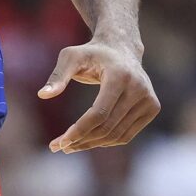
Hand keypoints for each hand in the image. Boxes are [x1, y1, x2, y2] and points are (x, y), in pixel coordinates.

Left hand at [38, 40, 158, 152]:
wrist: (122, 49)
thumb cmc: (91, 53)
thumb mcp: (71, 57)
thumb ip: (57, 75)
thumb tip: (42, 95)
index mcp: (120, 76)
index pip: (99, 113)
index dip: (79, 130)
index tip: (60, 142)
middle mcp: (139, 88)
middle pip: (108, 127)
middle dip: (81, 140)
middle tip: (59, 146)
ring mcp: (149, 99)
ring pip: (117, 135)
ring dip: (92, 144)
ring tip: (70, 146)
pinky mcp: (152, 108)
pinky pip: (126, 135)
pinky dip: (106, 141)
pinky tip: (88, 140)